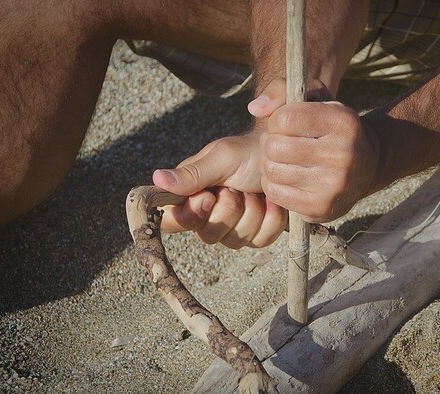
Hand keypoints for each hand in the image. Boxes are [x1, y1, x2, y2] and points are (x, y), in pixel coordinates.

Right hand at [152, 80, 292, 247]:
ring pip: (235, 241)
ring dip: (252, 211)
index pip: (172, 222)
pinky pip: (260, 240)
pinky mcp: (256, 234)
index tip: (207, 197)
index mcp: (190, 195)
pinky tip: (270, 201)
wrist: (283, 156)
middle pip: (207, 236)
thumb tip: (156, 179)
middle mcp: (207, 216)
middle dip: (229, 209)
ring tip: (253, 190)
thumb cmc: (247, 152)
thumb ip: (191, 174)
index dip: (190, 215)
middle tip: (237, 186)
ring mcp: (232, 228)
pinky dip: (270, 219)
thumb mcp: (220, 158)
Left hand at [259, 100, 380, 222]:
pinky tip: (286, 177)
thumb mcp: (316, 98)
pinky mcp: (320, 207)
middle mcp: (342, 154)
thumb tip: (255, 108)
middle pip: (275, 147)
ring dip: (269, 164)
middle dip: (270, 143)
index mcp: (342, 122)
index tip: (285, 124)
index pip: (285, 119)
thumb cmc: (332, 128)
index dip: (276, 120)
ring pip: (272, 171)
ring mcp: (333, 185)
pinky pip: (275, 194)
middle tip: (280, 144)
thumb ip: (282, 90)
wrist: (367, 166)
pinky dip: (273, 184)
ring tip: (282, 160)